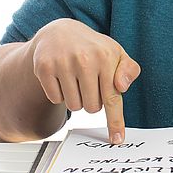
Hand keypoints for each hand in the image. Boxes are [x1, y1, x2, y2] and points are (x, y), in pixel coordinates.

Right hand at [30, 18, 140, 143]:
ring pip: (74, 106)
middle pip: (92, 107)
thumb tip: (122, 87)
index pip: (112, 97)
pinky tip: (63, 78)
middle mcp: (85, 59)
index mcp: (107, 57)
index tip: (117, 139)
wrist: (60, 32)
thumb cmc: (93, 48)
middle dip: (93, 101)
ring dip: (77, 99)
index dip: (115, 121)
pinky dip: (60, 94)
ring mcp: (62, 63)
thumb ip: (128, 70)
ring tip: (77, 81)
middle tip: (90, 84)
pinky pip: (56, 99)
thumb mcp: (117, 54)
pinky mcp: (44, 67)